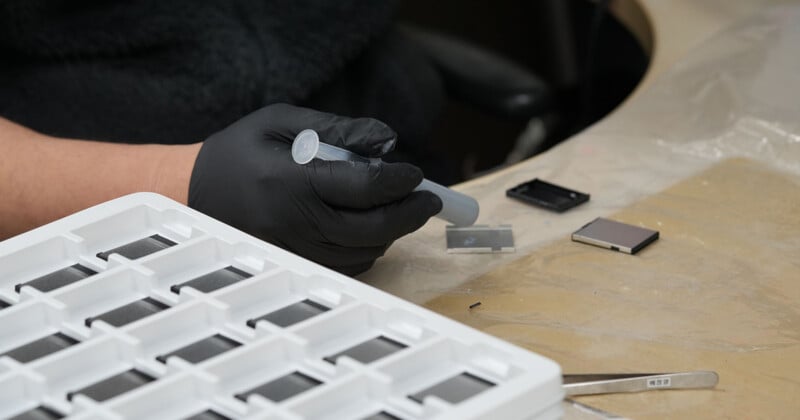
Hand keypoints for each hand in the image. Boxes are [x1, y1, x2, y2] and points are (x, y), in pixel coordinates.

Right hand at [188, 104, 441, 274]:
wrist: (191, 193)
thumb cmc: (240, 151)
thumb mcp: (283, 122)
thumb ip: (338, 129)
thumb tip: (389, 140)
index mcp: (290, 181)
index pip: (363, 187)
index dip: (399, 181)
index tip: (415, 173)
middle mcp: (292, 222)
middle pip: (371, 229)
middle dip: (409, 214)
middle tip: (429, 199)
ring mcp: (292, 250)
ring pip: (362, 252)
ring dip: (391, 232)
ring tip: (400, 208)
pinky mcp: (293, 265)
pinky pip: (345, 266)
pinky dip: (368, 249)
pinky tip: (372, 228)